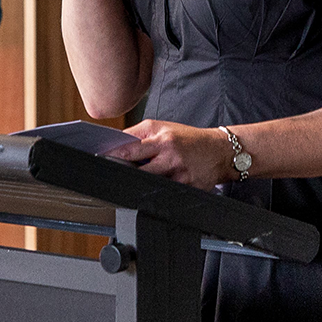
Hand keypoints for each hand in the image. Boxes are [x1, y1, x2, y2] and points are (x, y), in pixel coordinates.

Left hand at [106, 120, 230, 189]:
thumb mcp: (164, 128)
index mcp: (163, 138)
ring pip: (150, 184)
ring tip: (129, 183)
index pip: (131, 147)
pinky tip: (151, 191)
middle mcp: (170, 155)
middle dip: (122, 172)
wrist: (220, 151)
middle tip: (110, 175)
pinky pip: (165, 193)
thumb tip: (115, 144)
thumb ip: (140, 135)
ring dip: (138, 184)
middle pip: (137, 168)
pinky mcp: (187, 188)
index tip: (100, 159)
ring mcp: (179, 173)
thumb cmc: (189, 139)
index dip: (113, 155)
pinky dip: (156, 192)